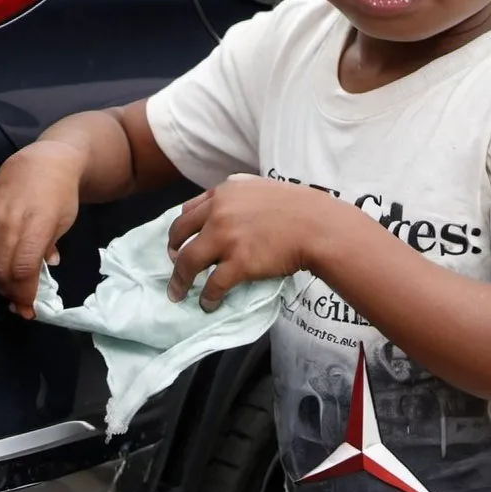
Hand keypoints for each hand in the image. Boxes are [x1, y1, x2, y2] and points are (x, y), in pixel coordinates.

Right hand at [0, 141, 83, 318]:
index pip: (23, 268)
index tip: (29, 309)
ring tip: (10, 288)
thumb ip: (50, 246)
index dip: (24, 293)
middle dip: (10, 292)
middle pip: (1, 270)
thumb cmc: (61, 193)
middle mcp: (8, 222)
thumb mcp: (65, 221)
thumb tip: (43, 270)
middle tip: (20, 303)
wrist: (41, 162)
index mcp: (35, 224)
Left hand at [167, 176, 333, 311]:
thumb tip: (228, 201)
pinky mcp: (238, 263)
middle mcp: (219, 213)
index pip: (187, 212)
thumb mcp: (262, 187)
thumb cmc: (299, 207)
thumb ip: (239, 193)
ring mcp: (226, 238)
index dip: (181, 230)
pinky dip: (207, 297)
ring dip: (180, 280)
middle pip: (180, 235)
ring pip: (188, 261)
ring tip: (178, 293)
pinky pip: (212, 285)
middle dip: (173, 253)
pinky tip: (208, 304)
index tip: (180, 241)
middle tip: (174, 266)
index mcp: (224, 194)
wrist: (317, 226)